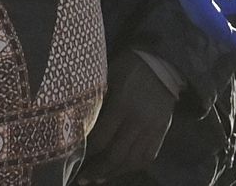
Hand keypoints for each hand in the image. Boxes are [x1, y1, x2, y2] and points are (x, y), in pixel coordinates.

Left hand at [77, 50, 177, 181]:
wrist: (163, 61)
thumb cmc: (129, 66)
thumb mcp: (108, 75)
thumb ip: (97, 100)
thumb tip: (78, 122)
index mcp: (122, 105)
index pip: (101, 139)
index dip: (86, 153)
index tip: (73, 158)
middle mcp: (138, 121)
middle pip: (116, 155)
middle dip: (97, 170)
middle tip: (82, 179)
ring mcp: (152, 128)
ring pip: (132, 161)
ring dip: (113, 173)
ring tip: (97, 179)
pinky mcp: (161, 131)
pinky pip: (147, 156)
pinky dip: (132, 167)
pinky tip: (119, 170)